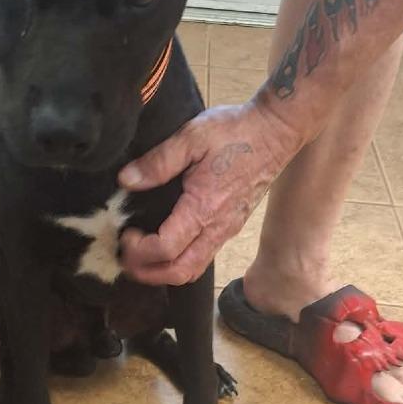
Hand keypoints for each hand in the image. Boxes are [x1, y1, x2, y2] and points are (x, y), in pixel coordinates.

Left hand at [118, 98, 301, 284]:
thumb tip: (127, 180)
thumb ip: (158, 161)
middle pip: (180, 272)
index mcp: (203, 207)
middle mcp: (218, 226)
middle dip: (148, 273)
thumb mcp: (191, 137)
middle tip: (126, 257)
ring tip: (142, 256)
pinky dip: (180, 261)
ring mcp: (227, 229)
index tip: (125, 233)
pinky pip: (204, 256)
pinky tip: (167, 245)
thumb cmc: (236, 131)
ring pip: (194, 269)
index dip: (139, 250)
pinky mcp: (232, 224)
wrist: (277, 130)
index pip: (166, 249)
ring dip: (164, 271)